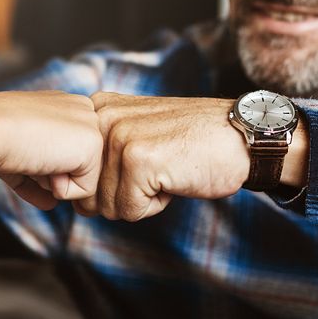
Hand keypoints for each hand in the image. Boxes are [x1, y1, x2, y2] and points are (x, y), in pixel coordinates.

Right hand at [0, 91, 102, 209]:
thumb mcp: (20, 155)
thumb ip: (40, 174)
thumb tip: (51, 203)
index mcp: (65, 107)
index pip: (69, 152)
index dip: (46, 164)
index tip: (24, 150)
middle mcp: (82, 110)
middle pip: (77, 166)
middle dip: (51, 173)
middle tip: (28, 153)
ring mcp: (91, 125)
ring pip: (82, 178)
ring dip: (54, 180)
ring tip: (34, 155)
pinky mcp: (94, 143)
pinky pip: (85, 191)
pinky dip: (60, 189)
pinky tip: (42, 163)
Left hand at [75, 92, 251, 220]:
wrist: (244, 137)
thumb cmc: (194, 144)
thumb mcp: (139, 134)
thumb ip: (103, 155)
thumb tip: (73, 201)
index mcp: (99, 108)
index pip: (75, 174)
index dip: (108, 186)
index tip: (141, 166)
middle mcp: (103, 117)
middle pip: (88, 193)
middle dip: (122, 197)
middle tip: (157, 169)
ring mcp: (118, 136)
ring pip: (108, 206)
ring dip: (141, 201)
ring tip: (167, 170)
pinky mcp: (137, 159)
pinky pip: (129, 211)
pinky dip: (155, 206)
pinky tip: (174, 177)